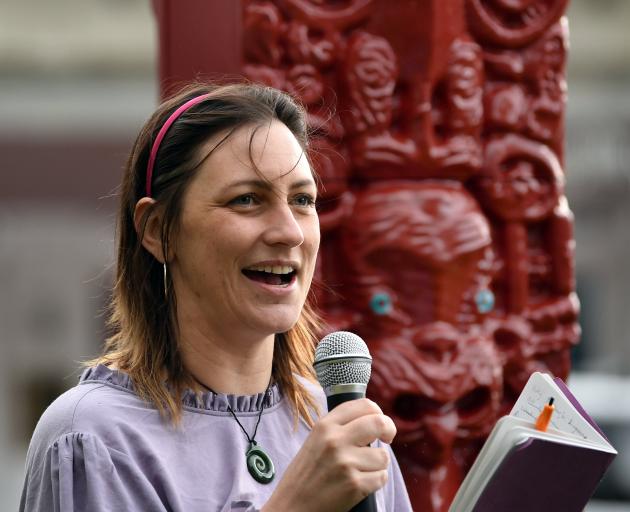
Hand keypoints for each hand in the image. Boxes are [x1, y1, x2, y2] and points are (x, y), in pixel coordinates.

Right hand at [262, 398, 396, 511]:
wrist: (291, 506)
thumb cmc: (306, 473)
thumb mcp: (316, 439)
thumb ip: (340, 427)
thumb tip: (372, 420)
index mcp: (325, 425)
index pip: (364, 405)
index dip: (378, 413)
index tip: (379, 424)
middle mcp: (335, 440)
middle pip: (379, 423)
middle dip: (389, 430)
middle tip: (387, 439)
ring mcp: (345, 463)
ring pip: (383, 456)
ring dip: (378, 464)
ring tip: (362, 470)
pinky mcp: (354, 485)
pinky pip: (381, 477)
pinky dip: (376, 481)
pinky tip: (360, 483)